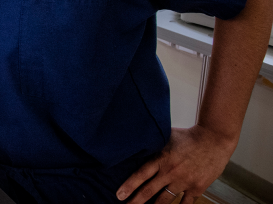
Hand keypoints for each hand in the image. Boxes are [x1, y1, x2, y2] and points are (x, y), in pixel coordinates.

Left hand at [116, 126, 235, 203]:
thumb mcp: (166, 136)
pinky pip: (185, 203)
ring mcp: (184, 182)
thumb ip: (153, 144)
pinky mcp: (197, 188)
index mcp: (161, 158)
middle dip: (136, 201)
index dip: (129, 186)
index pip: (140, 175)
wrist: (214, 139)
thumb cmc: (188, 136)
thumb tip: (135, 143)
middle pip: (149, 191)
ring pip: (165, 200)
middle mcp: (170, 172)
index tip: (119, 195)